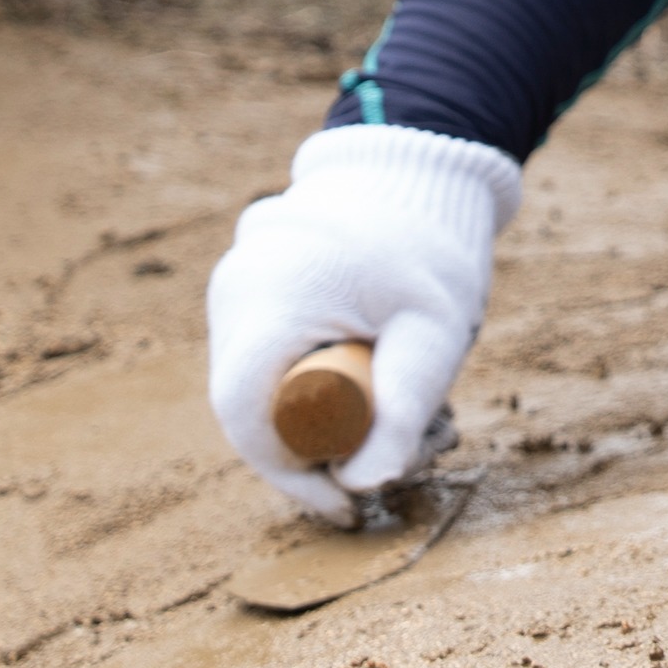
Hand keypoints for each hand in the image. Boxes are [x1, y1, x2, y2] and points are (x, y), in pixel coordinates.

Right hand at [203, 125, 522, 525]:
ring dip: (338, 416)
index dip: (291, 478)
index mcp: (263, 302)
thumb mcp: (433, 330)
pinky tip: (394, 373)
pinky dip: (329, 381)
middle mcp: (234, 294)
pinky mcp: (259, 287)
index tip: (346, 507)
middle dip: (331, 451)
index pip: (248, 419)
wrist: (423, 160)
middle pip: (260, 410)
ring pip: (270, 387)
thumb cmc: (430, 240)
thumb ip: (402, 407)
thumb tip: (364, 486)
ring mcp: (240, 288)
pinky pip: (278, 357)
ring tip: (426, 408)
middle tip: (414, 452)